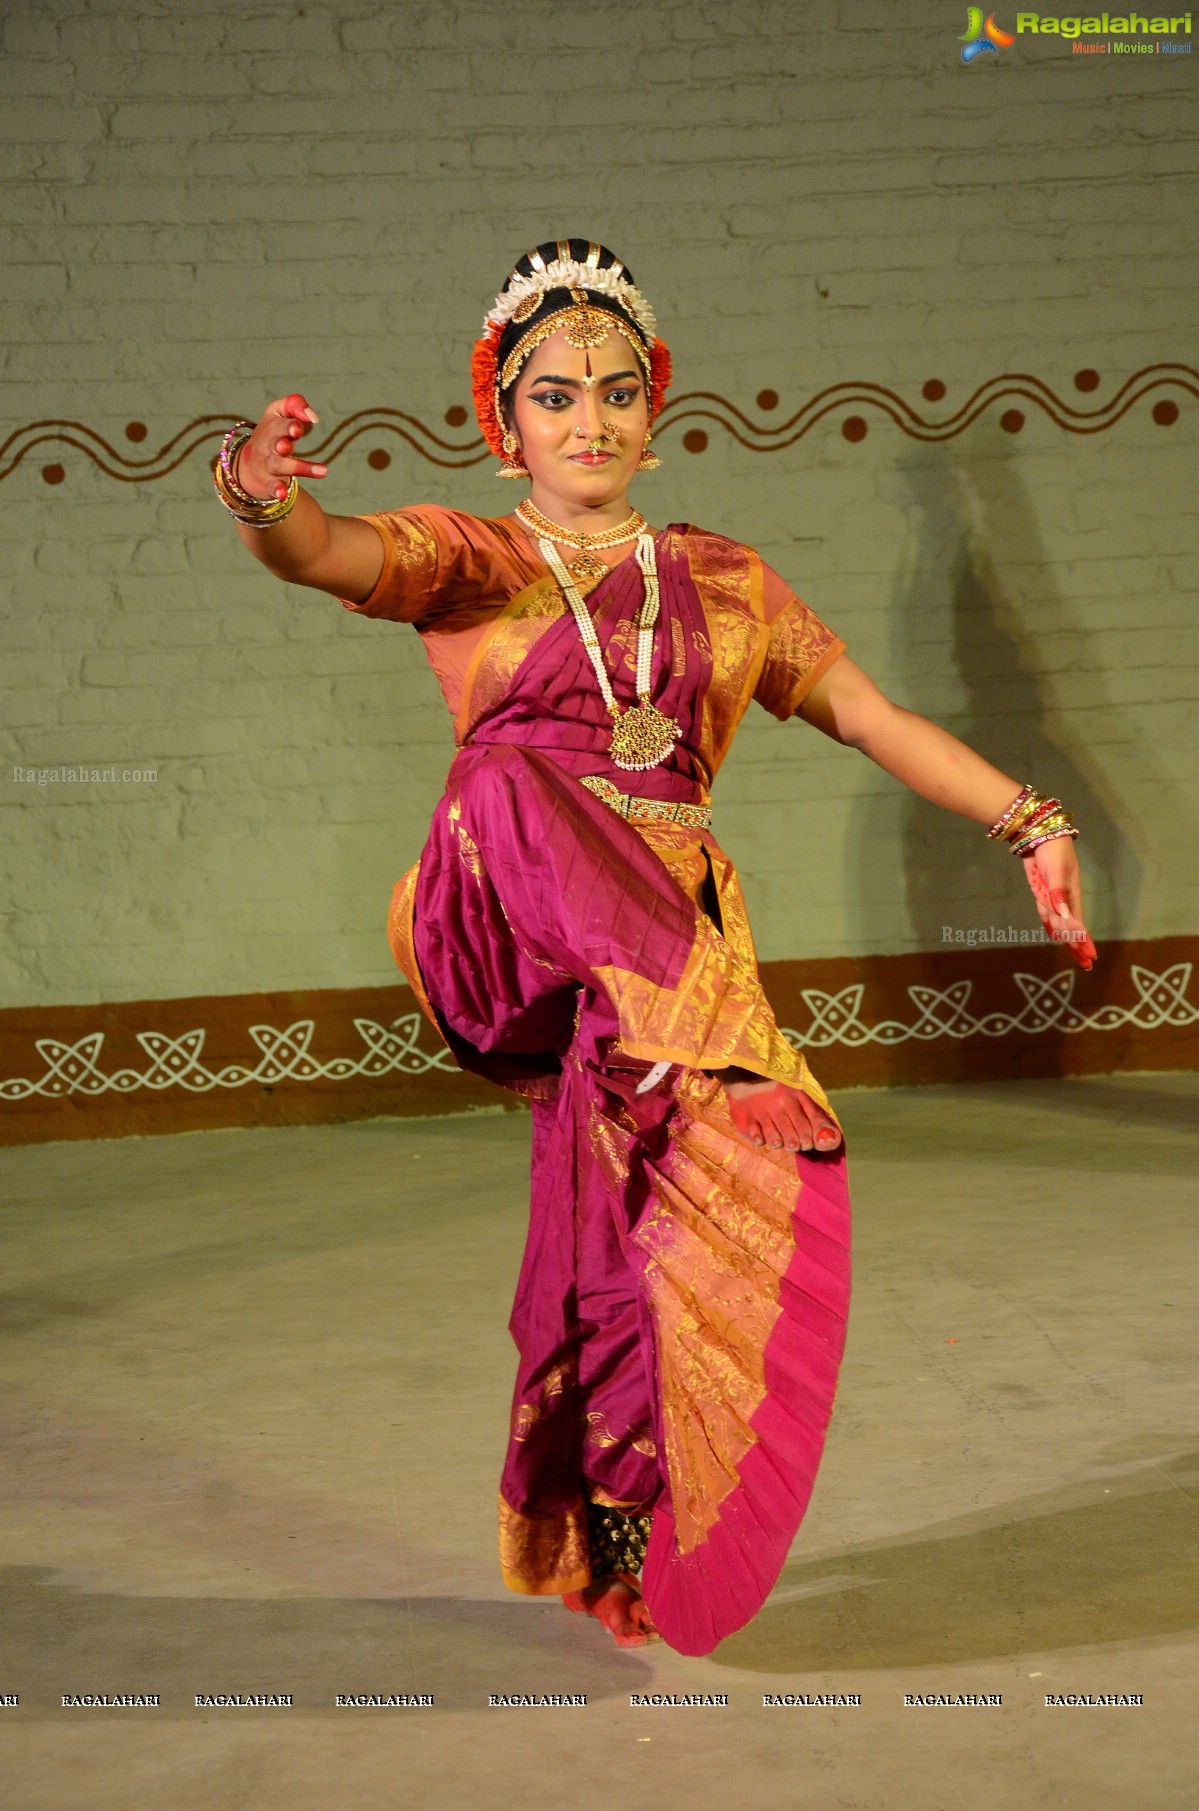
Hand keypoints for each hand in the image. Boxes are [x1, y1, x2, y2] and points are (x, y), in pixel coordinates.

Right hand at [234, 393, 327, 501]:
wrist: (245, 467)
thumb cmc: (271, 436)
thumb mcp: (277, 413)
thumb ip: (295, 405)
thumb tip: (314, 417)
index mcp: (272, 426)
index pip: (280, 421)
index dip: (290, 423)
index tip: (298, 428)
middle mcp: (268, 445)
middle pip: (276, 441)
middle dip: (283, 440)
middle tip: (292, 440)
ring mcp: (266, 465)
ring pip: (280, 465)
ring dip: (299, 467)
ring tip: (323, 471)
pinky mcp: (267, 484)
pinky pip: (272, 487)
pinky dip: (277, 490)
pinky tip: (283, 494)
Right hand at [722, 1072, 842, 1153]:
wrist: (745, 1074)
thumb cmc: (778, 1091)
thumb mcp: (799, 1095)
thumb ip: (816, 1117)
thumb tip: (830, 1140)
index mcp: (797, 1095)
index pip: (813, 1119)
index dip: (815, 1136)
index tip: (810, 1142)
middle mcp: (781, 1102)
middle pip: (795, 1132)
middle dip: (799, 1142)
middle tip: (796, 1144)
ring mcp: (762, 1110)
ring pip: (775, 1137)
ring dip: (779, 1142)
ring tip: (779, 1141)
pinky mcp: (745, 1117)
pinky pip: (755, 1135)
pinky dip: (759, 1139)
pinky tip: (761, 1138)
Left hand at [1023, 837, 1096, 969]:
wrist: (1040, 834)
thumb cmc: (1054, 850)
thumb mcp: (1058, 870)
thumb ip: (1058, 893)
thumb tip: (1063, 915)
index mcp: (1071, 895)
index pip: (1078, 923)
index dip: (1083, 940)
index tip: (1091, 956)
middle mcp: (1063, 898)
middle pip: (1071, 927)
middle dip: (1078, 945)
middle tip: (1086, 965)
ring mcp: (1052, 896)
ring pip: (1059, 923)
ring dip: (1066, 938)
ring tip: (1076, 955)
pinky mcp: (1042, 891)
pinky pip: (1046, 912)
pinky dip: (1050, 925)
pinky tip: (1054, 934)